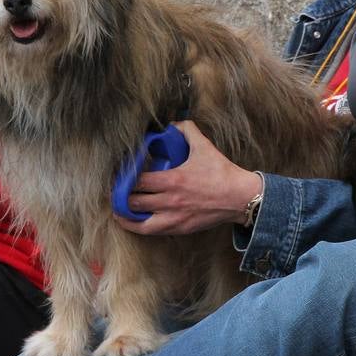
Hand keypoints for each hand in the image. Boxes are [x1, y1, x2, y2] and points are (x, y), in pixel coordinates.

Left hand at [115, 120, 262, 236]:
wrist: (240, 197)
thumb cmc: (222, 173)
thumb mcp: (204, 146)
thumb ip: (187, 130)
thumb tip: (172, 124)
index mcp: (172, 180)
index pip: (137, 181)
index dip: (123, 178)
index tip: (118, 174)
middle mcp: (170, 202)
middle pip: (133, 202)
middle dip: (120, 197)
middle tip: (115, 191)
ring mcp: (174, 218)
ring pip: (139, 223)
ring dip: (126, 217)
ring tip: (118, 210)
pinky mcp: (180, 228)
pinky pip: (153, 232)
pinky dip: (141, 227)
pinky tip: (136, 222)